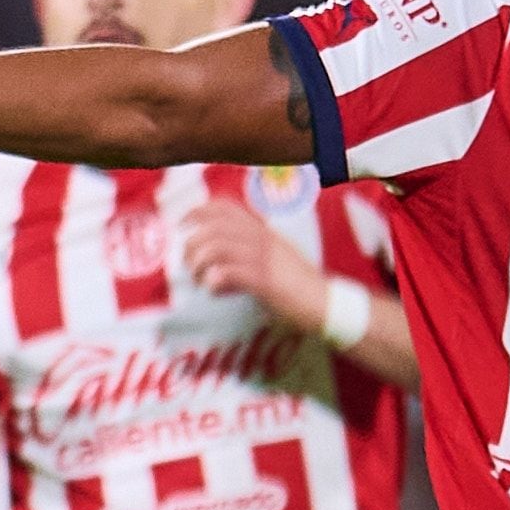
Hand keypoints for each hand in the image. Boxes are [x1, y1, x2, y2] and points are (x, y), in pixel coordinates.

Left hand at [180, 198, 323, 326]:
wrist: (326, 303)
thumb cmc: (298, 284)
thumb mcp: (274, 257)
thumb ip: (249, 252)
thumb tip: (218, 262)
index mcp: (263, 230)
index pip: (226, 207)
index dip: (199, 211)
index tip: (183, 224)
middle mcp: (262, 239)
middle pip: (214, 227)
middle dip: (192, 244)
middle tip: (189, 264)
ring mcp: (264, 259)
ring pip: (217, 247)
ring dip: (199, 263)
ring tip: (199, 280)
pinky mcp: (265, 282)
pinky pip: (228, 273)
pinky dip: (213, 282)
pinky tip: (215, 291)